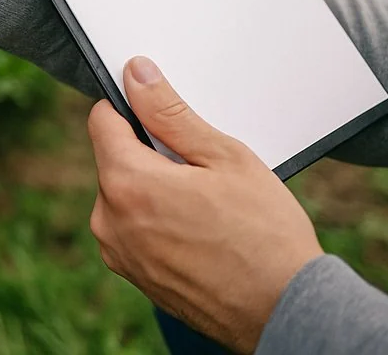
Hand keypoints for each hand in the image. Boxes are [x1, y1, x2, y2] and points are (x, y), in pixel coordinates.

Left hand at [88, 57, 323, 352]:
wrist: (286, 313)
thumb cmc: (265, 236)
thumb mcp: (224, 157)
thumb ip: (170, 113)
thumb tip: (135, 75)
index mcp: (125, 182)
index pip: (102, 120)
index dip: (131, 108)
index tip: (161, 114)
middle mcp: (108, 220)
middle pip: (115, 159)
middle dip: (150, 154)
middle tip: (202, 171)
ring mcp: (118, 253)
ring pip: (125, 195)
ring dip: (154, 190)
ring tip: (207, 207)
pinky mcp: (133, 275)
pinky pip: (134, 230)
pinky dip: (158, 222)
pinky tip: (201, 232)